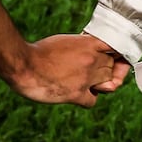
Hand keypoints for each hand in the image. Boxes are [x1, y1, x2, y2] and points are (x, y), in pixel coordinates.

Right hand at [7, 34, 129, 106]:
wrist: (24, 65)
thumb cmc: (39, 52)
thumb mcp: (64, 41)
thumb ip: (81, 45)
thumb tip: (89, 50)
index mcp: (88, 43)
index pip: (116, 47)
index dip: (117, 53)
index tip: (115, 56)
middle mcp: (91, 59)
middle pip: (111, 66)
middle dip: (106, 68)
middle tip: (91, 69)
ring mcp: (86, 77)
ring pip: (108, 82)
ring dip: (99, 83)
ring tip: (86, 81)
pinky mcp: (77, 94)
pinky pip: (94, 100)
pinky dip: (89, 98)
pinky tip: (79, 94)